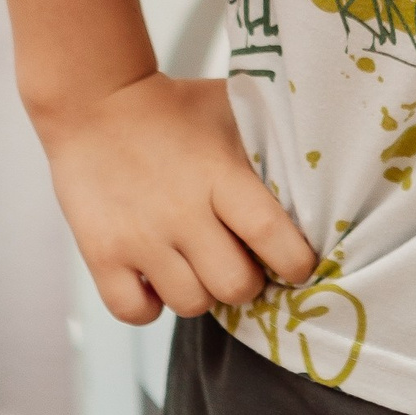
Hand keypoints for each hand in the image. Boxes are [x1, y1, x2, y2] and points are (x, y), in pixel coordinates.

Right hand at [44, 73, 315, 325]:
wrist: (95, 102)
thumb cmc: (174, 108)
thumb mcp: (232, 111)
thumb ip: (269, 147)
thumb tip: (319, 178)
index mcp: (220, 175)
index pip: (270, 236)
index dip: (294, 261)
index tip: (298, 263)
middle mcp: (181, 213)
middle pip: (234, 285)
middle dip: (248, 283)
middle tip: (241, 264)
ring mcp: (140, 238)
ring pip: (190, 304)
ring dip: (201, 292)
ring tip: (196, 265)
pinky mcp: (102, 254)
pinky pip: (135, 312)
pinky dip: (150, 305)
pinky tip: (157, 277)